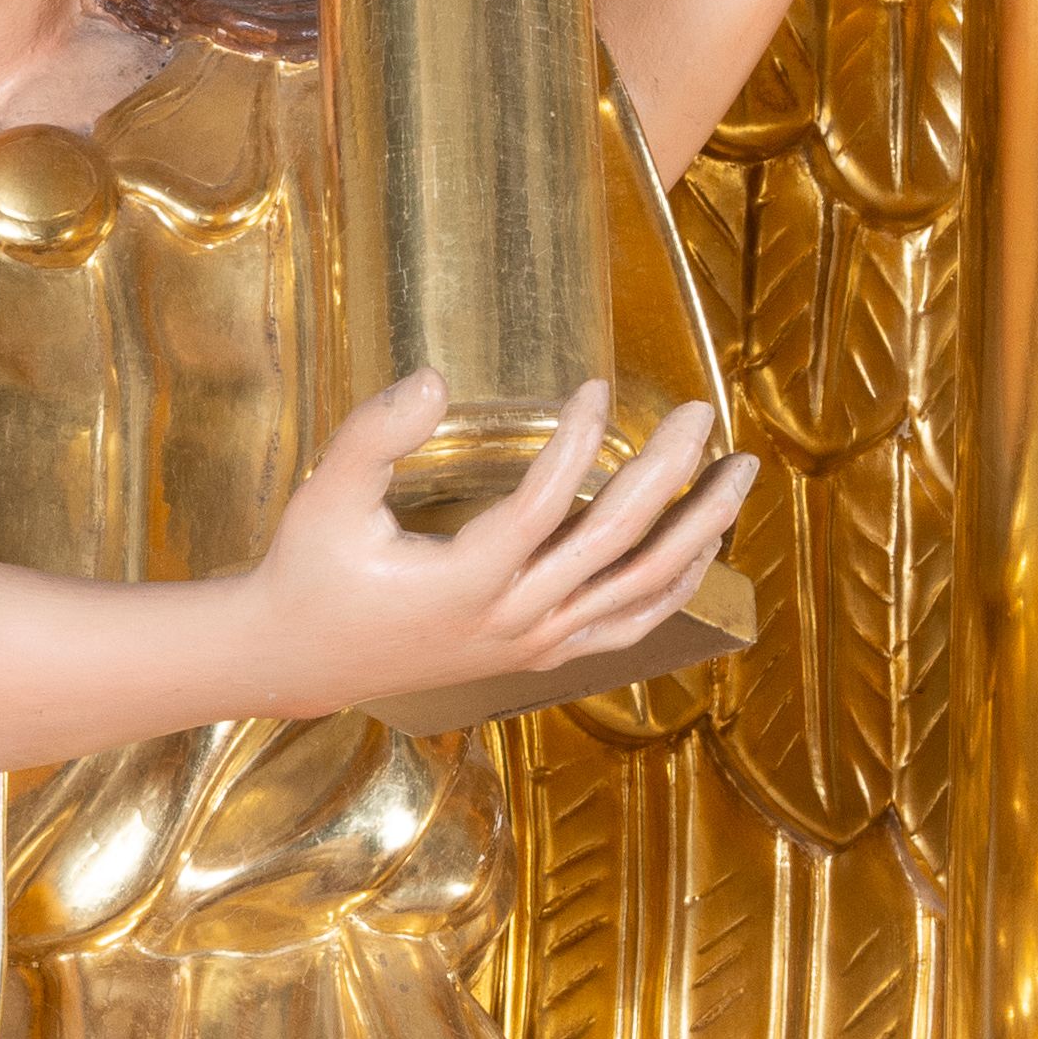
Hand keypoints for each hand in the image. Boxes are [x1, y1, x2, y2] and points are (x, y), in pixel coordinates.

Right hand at [238, 371, 751, 728]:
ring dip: (698, 531)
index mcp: (463, 583)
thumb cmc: (311, 572)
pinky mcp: (539, 654)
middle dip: (668, 472)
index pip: (545, 506)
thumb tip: (432, 379)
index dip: (579, 442)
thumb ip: (373, 435)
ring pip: (641, 590)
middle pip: (616, 543)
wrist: (299, 660)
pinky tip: (704, 546)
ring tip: (738, 474)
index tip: (598, 388)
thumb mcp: (324, 497)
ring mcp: (533, 643)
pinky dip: (676, 587)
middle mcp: (511, 620)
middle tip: (702, 411)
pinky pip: (629, 625)